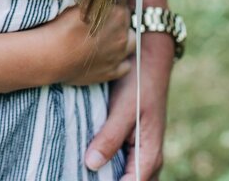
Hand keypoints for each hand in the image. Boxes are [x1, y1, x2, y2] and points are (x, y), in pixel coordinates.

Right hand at [50, 5, 134, 86]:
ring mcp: (118, 56)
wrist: (52, 56)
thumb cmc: (63, 26)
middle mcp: (122, 36)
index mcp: (117, 15)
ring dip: (124, 38)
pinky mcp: (112, 72)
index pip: (123, 0)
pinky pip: (126, 66)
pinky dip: (121, 60)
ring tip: (109, 36)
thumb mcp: (81, 3)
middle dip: (119, 18)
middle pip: (127, 22)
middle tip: (104, 17)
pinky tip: (109, 56)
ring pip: (132, 43)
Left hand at [85, 32, 173, 177]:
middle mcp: (149, 157)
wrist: (149, 59)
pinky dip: (110, 166)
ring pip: (128, 175)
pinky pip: (124, 164)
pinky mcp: (134, 141)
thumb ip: (109, 138)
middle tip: (79, 174)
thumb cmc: (139, 82)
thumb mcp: (123, 108)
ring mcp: (142, 150)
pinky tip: (88, 160)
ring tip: (81, 170)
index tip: (83, 178)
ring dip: (109, 175)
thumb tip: (92, 165)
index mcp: (149, 154)